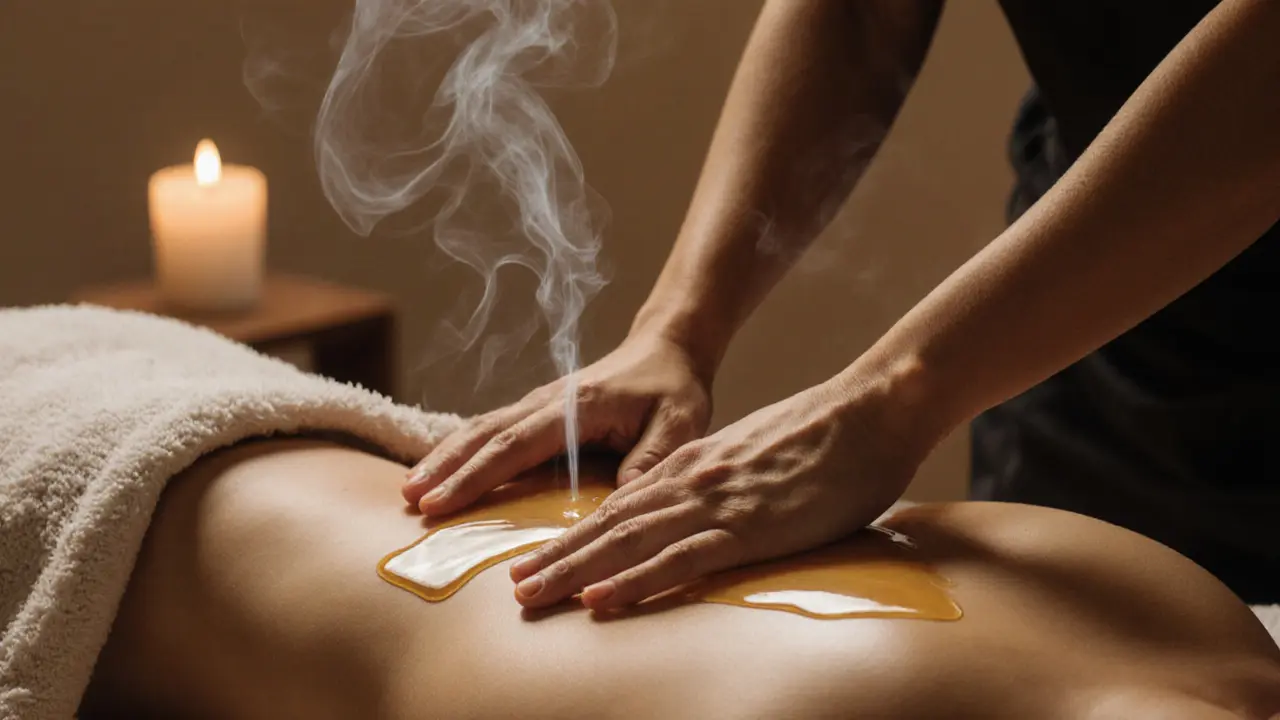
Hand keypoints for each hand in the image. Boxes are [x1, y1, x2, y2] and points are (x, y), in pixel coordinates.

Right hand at [402, 332, 713, 515]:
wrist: (667, 348)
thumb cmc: (674, 390)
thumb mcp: (680, 425)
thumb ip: (651, 459)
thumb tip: (619, 499)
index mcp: (578, 406)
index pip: (516, 444)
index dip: (476, 475)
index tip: (440, 502)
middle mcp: (549, 401)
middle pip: (485, 434)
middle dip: (445, 468)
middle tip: (409, 501)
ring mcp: (539, 403)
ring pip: (481, 428)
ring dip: (445, 457)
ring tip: (410, 490)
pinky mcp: (538, 411)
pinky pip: (492, 430)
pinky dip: (462, 449)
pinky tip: (440, 471)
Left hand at [505, 372, 927, 609]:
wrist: (871, 411)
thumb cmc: (827, 437)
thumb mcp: (759, 455)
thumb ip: (726, 480)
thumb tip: (711, 508)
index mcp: (696, 464)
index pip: (621, 506)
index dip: (577, 535)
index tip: (542, 560)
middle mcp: (693, 480)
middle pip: (610, 526)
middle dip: (558, 559)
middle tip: (515, 590)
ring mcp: (716, 503)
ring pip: (629, 541)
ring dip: (576, 570)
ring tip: (533, 595)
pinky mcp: (747, 526)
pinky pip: (679, 559)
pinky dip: (634, 580)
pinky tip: (601, 598)